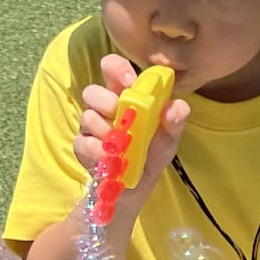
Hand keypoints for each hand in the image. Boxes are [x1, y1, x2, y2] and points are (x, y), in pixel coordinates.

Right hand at [74, 54, 189, 191]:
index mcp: (128, 99)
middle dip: (105, 101)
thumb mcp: (168, 141)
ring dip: (104, 130)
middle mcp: (106, 109)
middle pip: (93, 91)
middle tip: (118, 112)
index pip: (114, 71)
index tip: (128, 81)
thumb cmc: (150, 157)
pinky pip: (82, 143)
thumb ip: (174, 123)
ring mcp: (91, 128)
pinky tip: (109, 159)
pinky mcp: (82, 148)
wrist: (132, 191)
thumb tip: (177, 107)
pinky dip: (96, 150)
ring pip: (87, 116)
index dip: (117, 69)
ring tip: (119, 146)